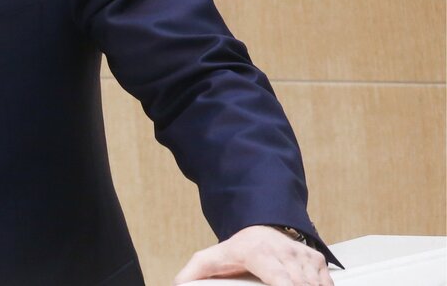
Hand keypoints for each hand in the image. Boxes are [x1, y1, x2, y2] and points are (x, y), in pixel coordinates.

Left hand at [174, 225, 331, 284]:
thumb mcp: (212, 258)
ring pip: (315, 285)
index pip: (281, 280)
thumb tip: (180, 284)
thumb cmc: (239, 248)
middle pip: (300, 285)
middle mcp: (283, 252)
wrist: (261, 226)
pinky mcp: (316, 259)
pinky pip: (325, 283)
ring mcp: (302, 255)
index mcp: (258, 253)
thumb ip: (194, 272)